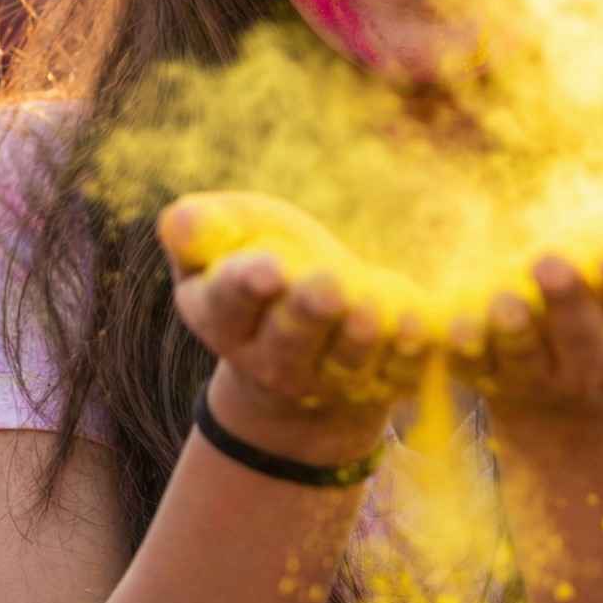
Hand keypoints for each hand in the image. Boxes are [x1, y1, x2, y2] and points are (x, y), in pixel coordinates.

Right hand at [158, 201, 430, 461]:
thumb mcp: (228, 238)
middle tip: (327, 287)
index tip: (266, 270)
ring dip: (361, 336)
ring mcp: (330, 377)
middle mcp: (272, 360)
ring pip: (345, 359)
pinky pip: (400, 372)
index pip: (229, 303)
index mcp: (223, 317)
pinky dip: (412, 354)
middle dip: (308, 312)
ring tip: (371, 308)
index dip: (246, 286)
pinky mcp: (382, 381)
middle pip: (289, 340)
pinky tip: (424, 328)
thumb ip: (202, 229)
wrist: (310, 338)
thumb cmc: (265, 263)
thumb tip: (178, 221)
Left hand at [451, 252, 602, 420]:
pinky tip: (455, 326)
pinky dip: (465, 350)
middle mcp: (598, 365)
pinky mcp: (495, 379)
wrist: (581, 371)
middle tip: (549, 264)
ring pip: (529, 359)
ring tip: (503, 302)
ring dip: (514, 332)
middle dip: (567, 303)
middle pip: (584, 339)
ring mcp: (545, 377)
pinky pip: (477, 369)